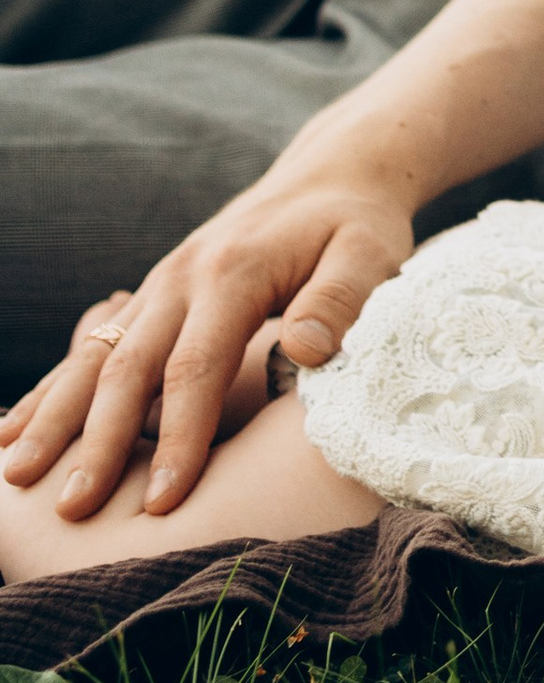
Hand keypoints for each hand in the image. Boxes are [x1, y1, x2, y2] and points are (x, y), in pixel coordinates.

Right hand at [0, 163, 412, 523]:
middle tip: (74, 508)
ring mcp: (158, 285)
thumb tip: (304, 350)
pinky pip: (92, 346)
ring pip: (96, 357)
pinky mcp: (151, 297)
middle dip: (97, 442)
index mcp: (233, 273)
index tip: (163, 500)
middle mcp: (181, 278)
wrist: (329, 173)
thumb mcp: (370, 253)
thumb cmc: (356, 223)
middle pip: (129, 369)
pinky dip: (52, 388)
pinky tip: (15, 430)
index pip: (196, 367)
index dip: (178, 435)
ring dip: (55, 417)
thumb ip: (340, 300)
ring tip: (15, 474)